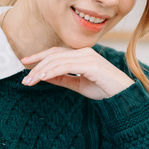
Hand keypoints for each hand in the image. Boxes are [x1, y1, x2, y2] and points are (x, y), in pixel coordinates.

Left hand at [20, 47, 134, 99]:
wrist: (123, 96)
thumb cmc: (104, 89)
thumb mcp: (79, 85)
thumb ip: (64, 79)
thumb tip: (45, 76)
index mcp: (81, 55)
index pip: (56, 52)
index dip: (39, 56)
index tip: (25, 63)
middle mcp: (83, 52)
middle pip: (54, 55)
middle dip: (37, 66)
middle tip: (24, 79)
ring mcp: (87, 57)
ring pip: (57, 60)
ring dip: (41, 71)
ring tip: (30, 81)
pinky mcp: (90, 65)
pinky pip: (66, 66)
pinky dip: (52, 71)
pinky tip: (42, 78)